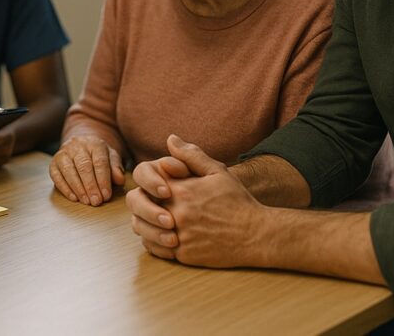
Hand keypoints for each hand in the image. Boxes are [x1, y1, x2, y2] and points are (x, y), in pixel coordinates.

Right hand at [49, 136, 124, 205]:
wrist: (81, 144)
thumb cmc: (99, 155)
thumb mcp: (111, 157)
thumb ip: (116, 168)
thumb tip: (120, 180)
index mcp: (94, 144)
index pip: (99, 162)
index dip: (103, 180)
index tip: (106, 195)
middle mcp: (77, 145)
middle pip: (83, 166)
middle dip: (90, 186)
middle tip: (96, 201)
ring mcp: (63, 153)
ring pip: (69, 170)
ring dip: (78, 188)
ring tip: (86, 201)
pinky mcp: (54, 162)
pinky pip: (56, 175)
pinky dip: (64, 188)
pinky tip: (73, 198)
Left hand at [128, 135, 262, 266]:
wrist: (255, 235)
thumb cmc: (237, 201)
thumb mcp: (217, 172)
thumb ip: (191, 155)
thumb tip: (170, 139)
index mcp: (181, 189)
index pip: (145, 178)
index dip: (147, 179)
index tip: (156, 184)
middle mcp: (176, 212)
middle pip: (138, 203)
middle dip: (140, 201)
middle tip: (147, 202)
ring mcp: (178, 235)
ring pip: (141, 228)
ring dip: (142, 222)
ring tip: (151, 219)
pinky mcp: (182, 254)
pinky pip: (154, 247)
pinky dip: (152, 241)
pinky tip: (159, 235)